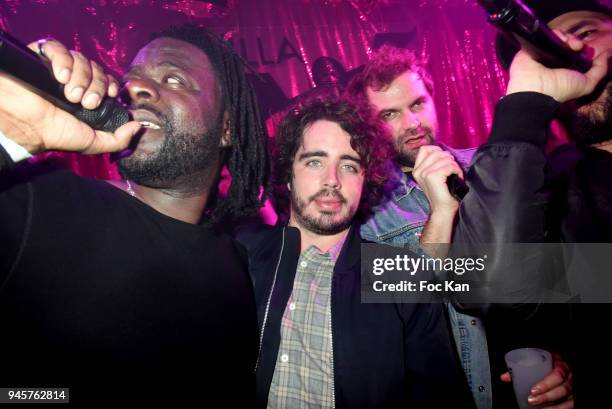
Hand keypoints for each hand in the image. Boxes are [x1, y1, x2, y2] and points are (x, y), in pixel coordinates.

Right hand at [0, 38, 139, 154]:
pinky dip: (63, 60)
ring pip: (81, 58)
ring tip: (70, 94)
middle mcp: (75, 79)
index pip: (107, 80)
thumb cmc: (56, 134)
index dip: (111, 85)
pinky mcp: (41, 57)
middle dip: (96, 86)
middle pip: (97, 69)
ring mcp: (58, 67)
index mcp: (88, 95)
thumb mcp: (93, 143)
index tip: (109, 95)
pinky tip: (60, 76)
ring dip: (81, 77)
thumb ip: (118, 139)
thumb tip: (137, 126)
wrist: (27, 126)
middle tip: (86, 102)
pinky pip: (58, 47)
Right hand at [412, 145, 462, 216]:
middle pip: (437, 152)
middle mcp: (418, 171)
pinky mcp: (432, 177)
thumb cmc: (443, 193)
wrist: (442, 210)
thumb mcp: (434, 176)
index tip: (445, 160)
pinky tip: (457, 178)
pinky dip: (457, 170)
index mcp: (416, 170)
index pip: (425, 149)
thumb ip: (435, 163)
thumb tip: (445, 152)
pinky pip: (450, 166)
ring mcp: (424, 173)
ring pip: (445, 158)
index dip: (437, 150)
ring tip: (455, 175)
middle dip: (449, 159)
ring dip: (454, 165)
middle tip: (453, 170)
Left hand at [501, 353, 572, 407]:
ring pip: (569, 401)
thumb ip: (521, 369)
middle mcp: (570, 377)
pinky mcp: (574, 398)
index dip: (546, 384)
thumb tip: (505, 377)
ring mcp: (574, 389)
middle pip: (563, 389)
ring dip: (554, 407)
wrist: (560, 364)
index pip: (557, 374)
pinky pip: (570, 406)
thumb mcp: (537, 362)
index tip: (533, 390)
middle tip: (531, 400)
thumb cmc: (548, 363)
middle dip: (547, 397)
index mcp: (561, 365)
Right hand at [506, 30, 609, 102]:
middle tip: (578, 46)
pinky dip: (555, 34)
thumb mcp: (586, 84)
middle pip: (567, 44)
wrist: (535, 88)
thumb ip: (600, 71)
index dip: (583, 49)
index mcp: (564, 70)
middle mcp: (553, 62)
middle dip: (576, 42)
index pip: (575, 54)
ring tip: (569, 43)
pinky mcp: (532, 48)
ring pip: (558, 38)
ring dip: (567, 37)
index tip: (586, 50)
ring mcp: (543, 54)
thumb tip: (606, 54)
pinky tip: (560, 40)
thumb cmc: (560, 89)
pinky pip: (546, 35)